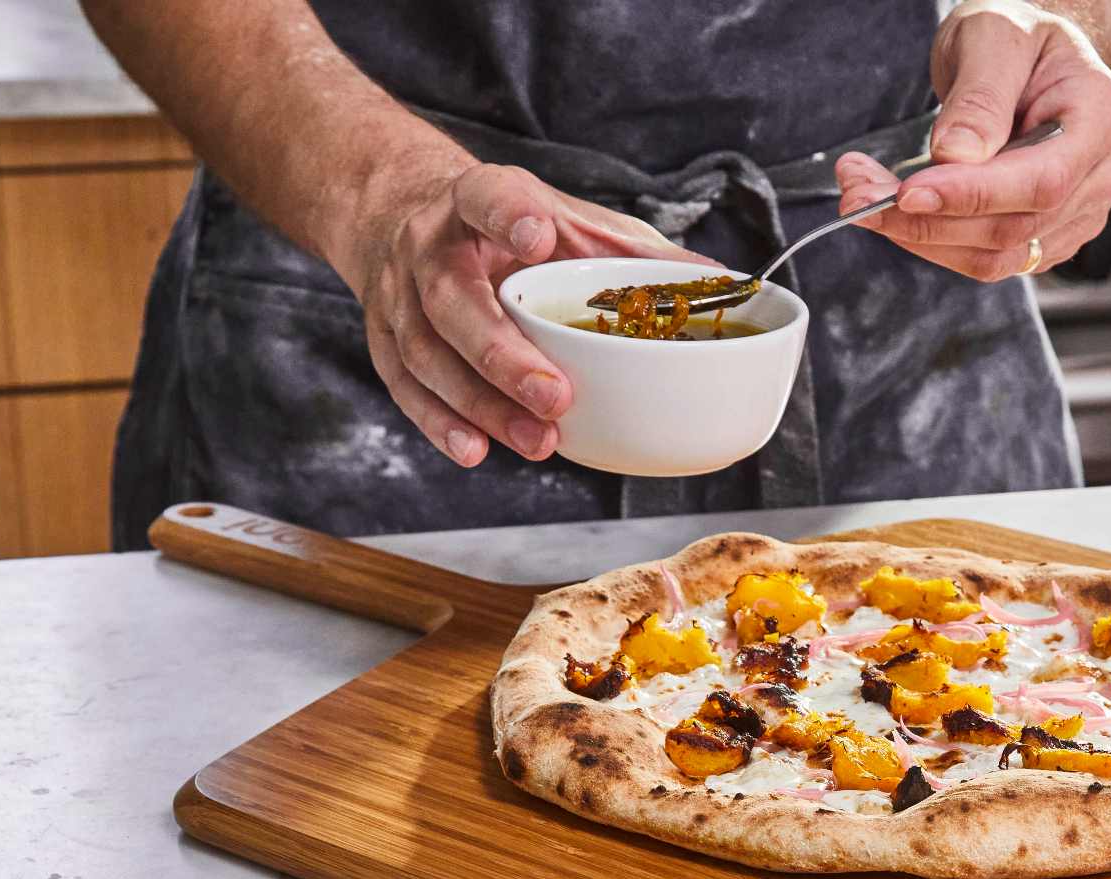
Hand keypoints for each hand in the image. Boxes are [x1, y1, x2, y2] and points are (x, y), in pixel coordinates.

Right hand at [344, 162, 715, 466]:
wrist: (407, 220)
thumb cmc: (514, 229)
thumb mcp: (574, 223)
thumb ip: (637, 255)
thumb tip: (726, 285)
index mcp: (477, 200)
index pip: (486, 196)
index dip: (507, 213)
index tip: (536, 233)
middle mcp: (430, 246)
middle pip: (454, 301)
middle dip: (502, 354)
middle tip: (556, 396)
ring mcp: (399, 296)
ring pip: (427, 354)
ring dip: (481, 404)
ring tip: (538, 440)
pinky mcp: (385, 339)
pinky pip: (405, 387)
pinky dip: (439, 423)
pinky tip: (476, 449)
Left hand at [833, 0, 1110, 281]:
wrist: (1026, 56)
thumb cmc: (1017, 37)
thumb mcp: (994, 36)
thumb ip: (979, 96)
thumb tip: (956, 155)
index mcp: (1100, 117)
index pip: (1041, 181)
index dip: (972, 196)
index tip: (907, 194)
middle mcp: (1099, 173)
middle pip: (1014, 228)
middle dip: (926, 219)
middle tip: (857, 192)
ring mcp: (1076, 213)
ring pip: (995, 256)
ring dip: (920, 236)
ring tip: (864, 196)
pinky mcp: (1045, 236)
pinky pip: (987, 258)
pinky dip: (933, 241)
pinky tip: (897, 209)